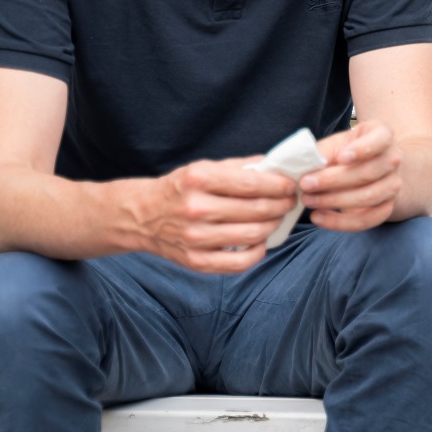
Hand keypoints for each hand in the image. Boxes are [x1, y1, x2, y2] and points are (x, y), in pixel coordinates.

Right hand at [136, 155, 298, 273]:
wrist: (140, 216)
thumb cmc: (179, 189)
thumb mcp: (203, 168)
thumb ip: (239, 167)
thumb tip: (276, 168)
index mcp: (199, 179)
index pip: (252, 184)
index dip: (278, 186)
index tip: (290, 185)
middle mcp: (196, 208)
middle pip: (256, 210)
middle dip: (281, 205)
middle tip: (290, 202)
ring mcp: (195, 238)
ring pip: (252, 235)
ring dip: (273, 225)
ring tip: (277, 218)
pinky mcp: (195, 261)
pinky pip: (238, 263)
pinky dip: (257, 253)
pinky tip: (260, 241)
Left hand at [301, 120, 402, 231]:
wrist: (367, 169)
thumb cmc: (346, 152)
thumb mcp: (335, 144)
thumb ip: (323, 152)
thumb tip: (308, 164)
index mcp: (382, 135)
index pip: (380, 139)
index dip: (362, 149)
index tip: (341, 158)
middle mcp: (393, 159)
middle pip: (368, 172)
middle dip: (333, 181)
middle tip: (306, 184)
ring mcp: (393, 184)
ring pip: (368, 197)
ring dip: (334, 201)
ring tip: (308, 200)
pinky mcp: (387, 207)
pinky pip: (367, 220)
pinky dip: (340, 222)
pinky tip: (318, 217)